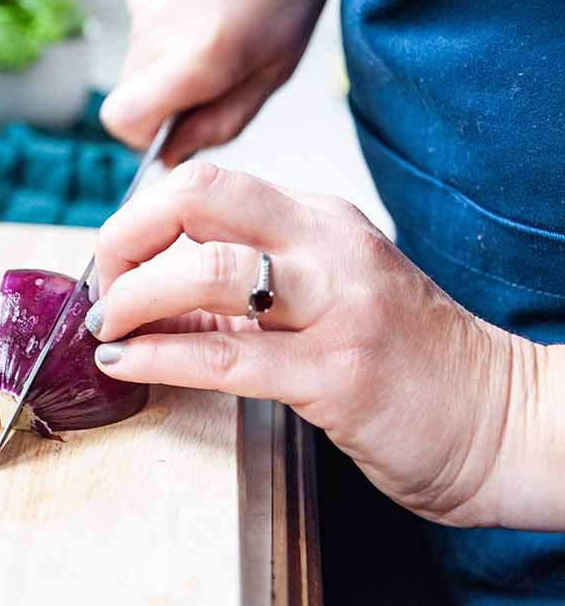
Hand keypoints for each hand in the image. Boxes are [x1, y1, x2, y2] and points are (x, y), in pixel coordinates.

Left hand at [88, 161, 553, 528]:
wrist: (501, 419)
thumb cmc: (405, 360)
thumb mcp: (325, 296)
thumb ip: (243, 289)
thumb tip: (145, 293)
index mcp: (319, 219)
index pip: (206, 185)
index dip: (140, 219)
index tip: (113, 262)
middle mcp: (326, 245)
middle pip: (199, 197)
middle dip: (126, 235)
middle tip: (103, 284)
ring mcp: (337, 306)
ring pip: (206, 269)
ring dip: (134, 298)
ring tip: (108, 327)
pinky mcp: (339, 373)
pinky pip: (224, 356)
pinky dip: (158, 355)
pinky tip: (125, 362)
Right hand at [102, 0, 341, 162]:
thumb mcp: (277, 66)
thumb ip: (223, 119)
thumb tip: (177, 151)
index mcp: (198, 55)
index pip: (123, 122)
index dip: (145, 136)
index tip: (177, 129)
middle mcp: (158, 30)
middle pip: (129, 98)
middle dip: (165, 102)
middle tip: (214, 80)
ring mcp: (142, 4)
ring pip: (139, 65)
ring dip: (172, 65)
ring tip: (221, 32)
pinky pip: (146, 31)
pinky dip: (172, 32)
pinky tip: (211, 5)